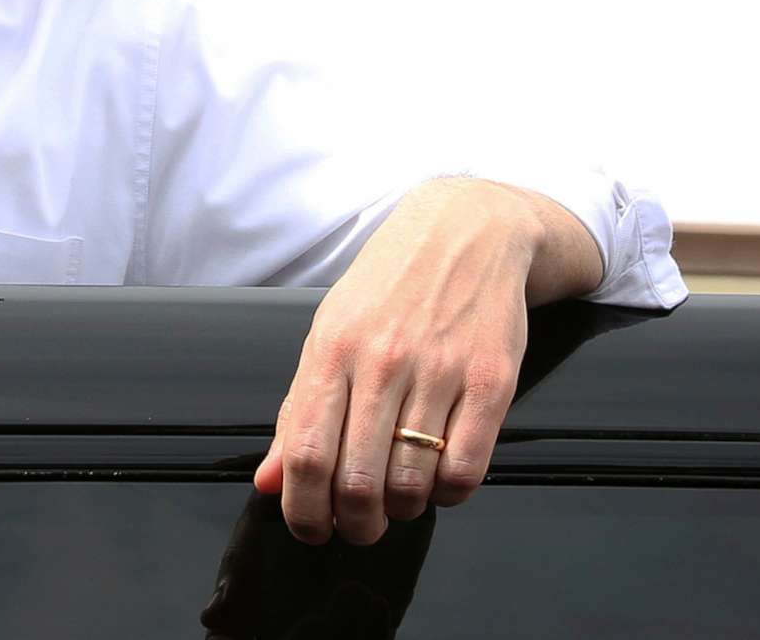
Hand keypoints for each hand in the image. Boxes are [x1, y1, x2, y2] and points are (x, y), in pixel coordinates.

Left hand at [252, 178, 541, 545]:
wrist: (466, 230)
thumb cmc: (388, 287)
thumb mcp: (329, 333)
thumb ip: (296, 410)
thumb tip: (266, 482)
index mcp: (331, 350)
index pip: (304, 453)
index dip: (302, 509)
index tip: (309, 528)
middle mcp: (382, 361)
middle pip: (357, 479)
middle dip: (354, 524)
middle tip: (358, 529)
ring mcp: (440, 371)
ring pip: (412, 481)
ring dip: (403, 511)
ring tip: (400, 502)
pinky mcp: (493, 381)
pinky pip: (467, 468)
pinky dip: (450, 494)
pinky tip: (441, 482)